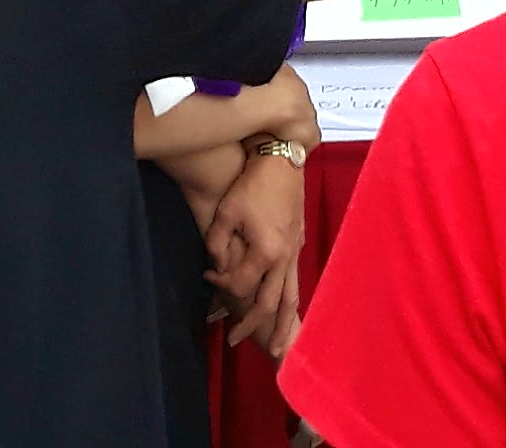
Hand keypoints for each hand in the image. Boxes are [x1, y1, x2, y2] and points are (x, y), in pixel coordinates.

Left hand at [207, 151, 307, 357]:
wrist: (282, 160)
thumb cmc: (253, 184)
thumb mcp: (227, 211)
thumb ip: (217, 243)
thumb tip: (216, 266)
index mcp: (266, 252)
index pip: (240, 284)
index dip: (221, 285)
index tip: (207, 278)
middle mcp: (284, 258)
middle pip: (269, 304)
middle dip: (253, 327)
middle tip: (235, 341)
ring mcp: (294, 252)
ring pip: (290, 298)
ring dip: (281, 324)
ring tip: (276, 345)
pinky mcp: (298, 244)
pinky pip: (294, 281)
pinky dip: (288, 301)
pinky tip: (283, 308)